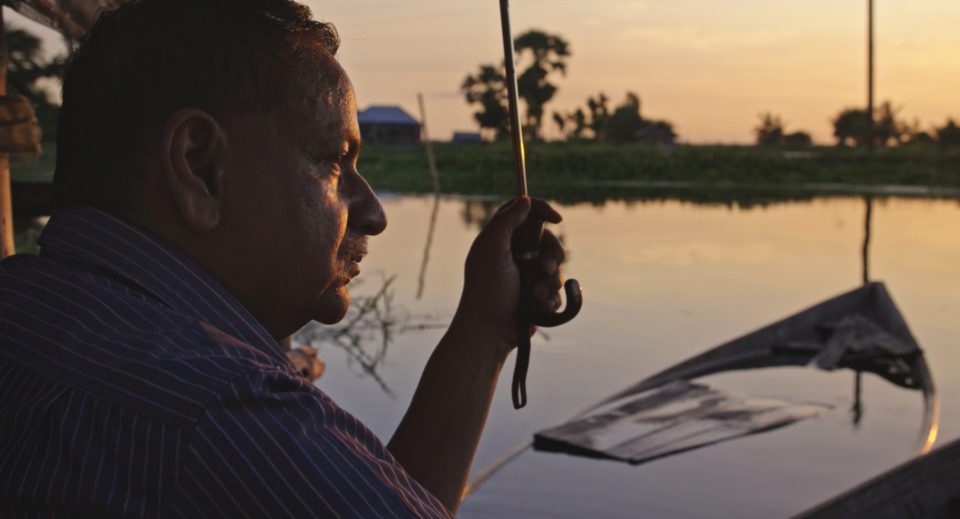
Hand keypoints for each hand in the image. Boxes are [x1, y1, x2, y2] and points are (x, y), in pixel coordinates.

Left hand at [452, 196, 565, 358]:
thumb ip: (506, 223)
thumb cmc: (487, 292)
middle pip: (546, 240)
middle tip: (546, 268)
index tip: (556, 218)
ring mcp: (526, 275)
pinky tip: (542, 307)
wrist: (490, 332)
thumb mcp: (493, 251)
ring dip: (551, 281)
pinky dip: (552, 297)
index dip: (540, 210)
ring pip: (554, 266)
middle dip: (552, 254)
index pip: (522, 213)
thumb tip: (523, 200)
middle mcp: (513, 255)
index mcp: (498, 241)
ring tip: (538, 296)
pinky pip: (556, 288)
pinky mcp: (536, 294)